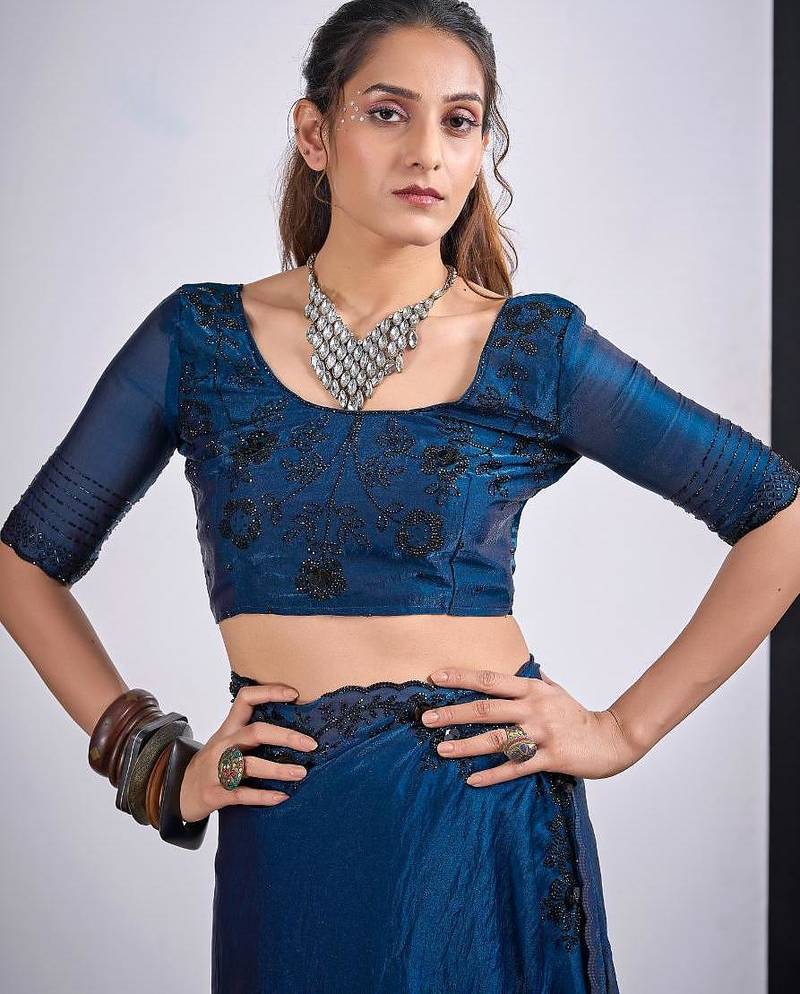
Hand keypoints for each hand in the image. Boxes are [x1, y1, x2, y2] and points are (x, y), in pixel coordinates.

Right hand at [178, 683, 318, 821]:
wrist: (178, 791)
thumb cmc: (213, 763)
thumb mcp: (227, 741)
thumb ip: (251, 732)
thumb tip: (294, 725)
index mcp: (228, 728)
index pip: (245, 699)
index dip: (269, 692)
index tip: (294, 694)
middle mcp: (223, 745)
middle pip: (255, 732)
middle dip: (285, 736)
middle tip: (311, 744)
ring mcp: (216, 769)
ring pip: (249, 765)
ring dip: (278, 769)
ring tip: (301, 773)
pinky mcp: (215, 794)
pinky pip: (241, 794)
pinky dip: (263, 796)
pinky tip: (281, 797)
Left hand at [419, 665, 640, 786]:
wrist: (612, 739)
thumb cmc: (579, 715)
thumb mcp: (557, 691)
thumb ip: (539, 681)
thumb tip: (531, 667)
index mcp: (532, 690)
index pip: (490, 680)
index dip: (461, 677)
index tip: (435, 677)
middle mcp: (534, 709)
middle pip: (486, 709)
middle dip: (453, 713)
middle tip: (427, 718)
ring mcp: (541, 734)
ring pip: (496, 740)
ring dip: (466, 745)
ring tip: (441, 748)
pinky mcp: (550, 758)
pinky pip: (516, 767)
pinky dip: (493, 774)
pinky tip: (472, 779)